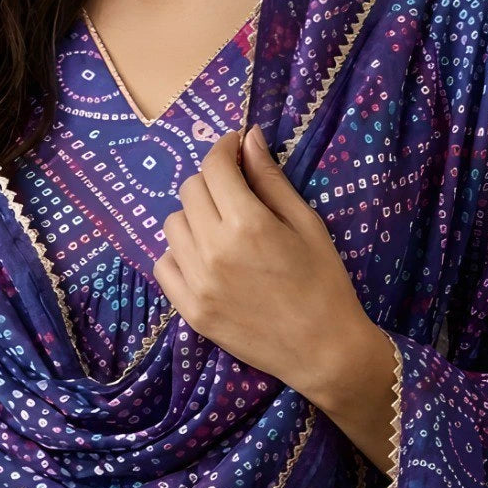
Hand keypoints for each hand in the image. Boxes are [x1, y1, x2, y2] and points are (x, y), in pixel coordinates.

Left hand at [152, 124, 376, 406]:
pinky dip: (181, 253)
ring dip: (195, 216)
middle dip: (212, 181)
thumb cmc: (324, 281)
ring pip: (173, 224)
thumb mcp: (306, 223)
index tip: (236, 148)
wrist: (324, 350)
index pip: (215, 165)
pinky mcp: (188, 310)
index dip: (224, 148)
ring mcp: (196, 282)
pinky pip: (164, 263)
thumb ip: (271, 179)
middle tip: (236, 192)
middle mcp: (213, 249)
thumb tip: (248, 137)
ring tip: (222, 228)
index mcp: (247, 223)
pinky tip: (207, 258)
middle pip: (190, 189)